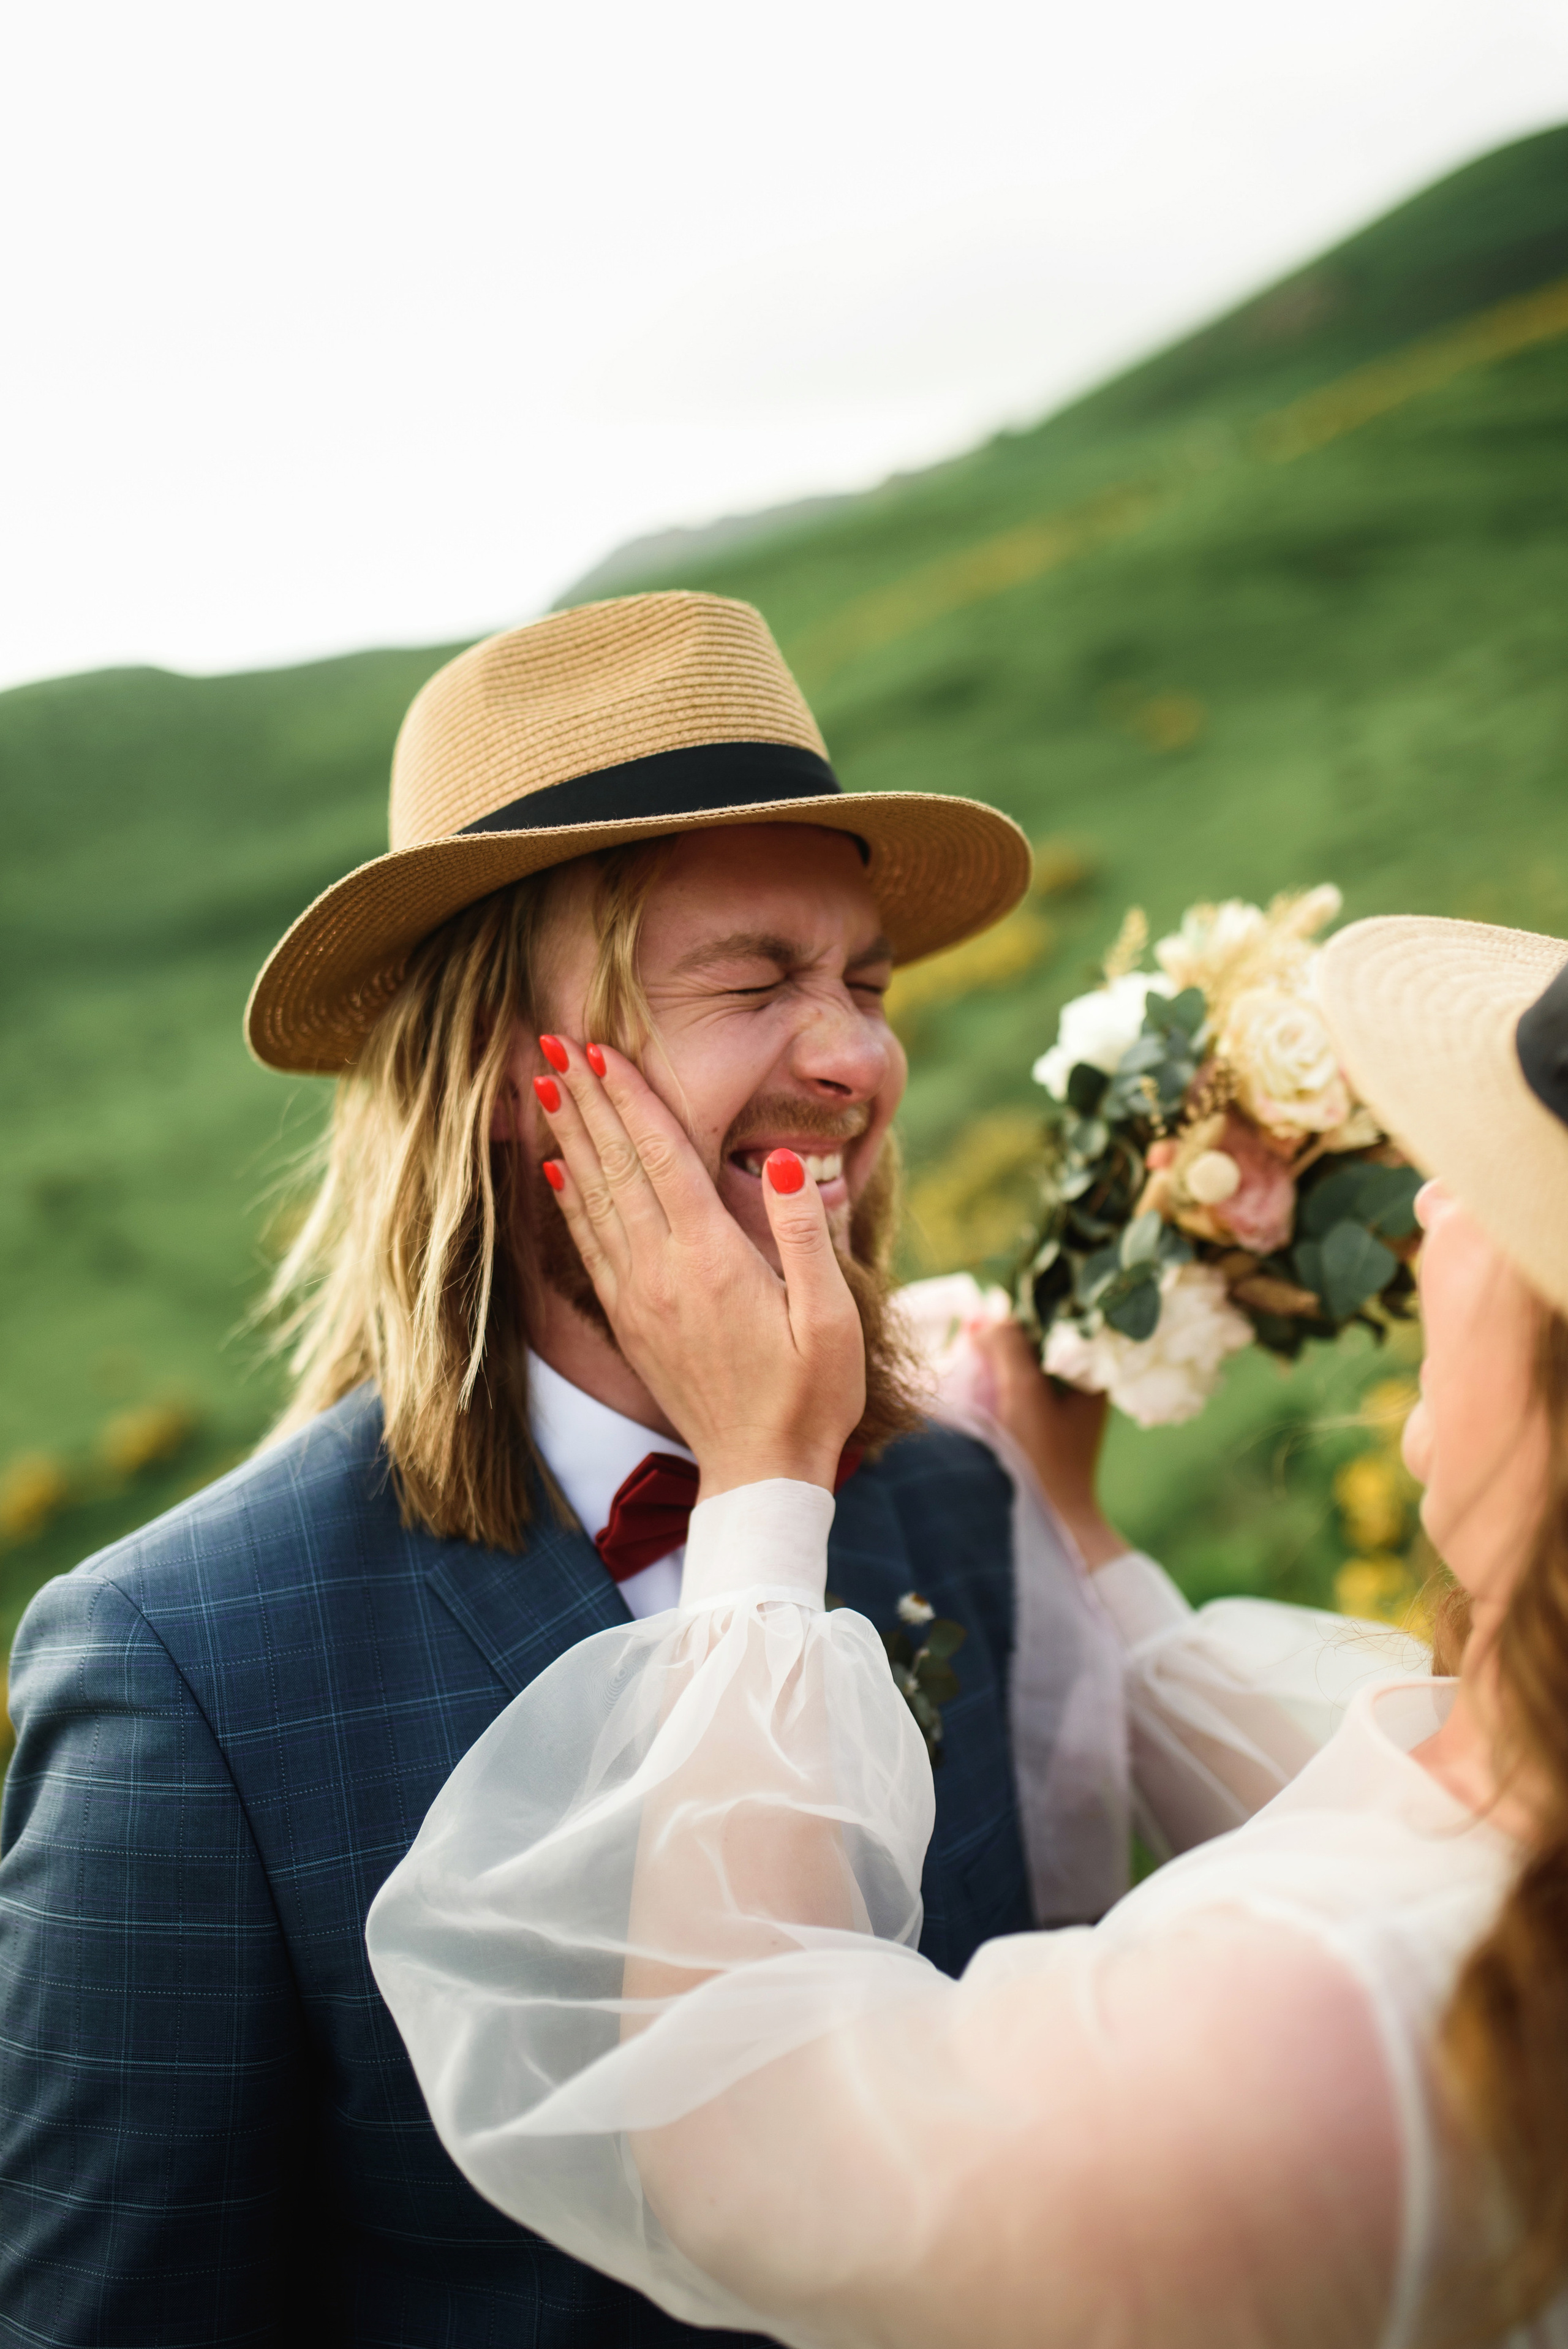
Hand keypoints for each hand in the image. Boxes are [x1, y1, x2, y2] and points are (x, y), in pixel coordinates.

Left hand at [533, 1039, 864, 1497]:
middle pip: (615, 1166)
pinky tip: (556, 1169)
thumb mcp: (831, 1317)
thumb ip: (803, 1235)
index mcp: (711, 1260)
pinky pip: (590, 1244)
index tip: (598, 1048)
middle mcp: (661, 1271)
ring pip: (592, 1198)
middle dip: (584, 1099)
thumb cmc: (811, 1394)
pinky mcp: (630, 1321)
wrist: (761, 1471)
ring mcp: (639, 1297)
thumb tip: (784, 1159)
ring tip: (543, 1085)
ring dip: (568, 1136)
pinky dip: (569, 1198)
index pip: (661, 1157)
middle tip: (550, 1040)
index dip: (629, 1098)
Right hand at [968, 1321, 1126, 1568]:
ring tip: (974, 1342)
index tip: (988, 1304)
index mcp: (1093, 1373)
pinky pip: (1027, 1385)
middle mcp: (1087, 1385)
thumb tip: (987, 1310)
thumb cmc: (1042, 1460)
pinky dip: (1005, 1376)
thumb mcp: (1022, 1394)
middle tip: (975, 1322)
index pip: (1059, 1322)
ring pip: (1033, 1362)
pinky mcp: (1052, 1425)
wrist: (1054, 1524)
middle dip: (1010, 1330)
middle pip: (1044, 1341)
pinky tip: (982, 1373)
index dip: (1022, 1309)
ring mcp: (1070, 1406)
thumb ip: (1007, 1346)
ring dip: (1005, 1352)